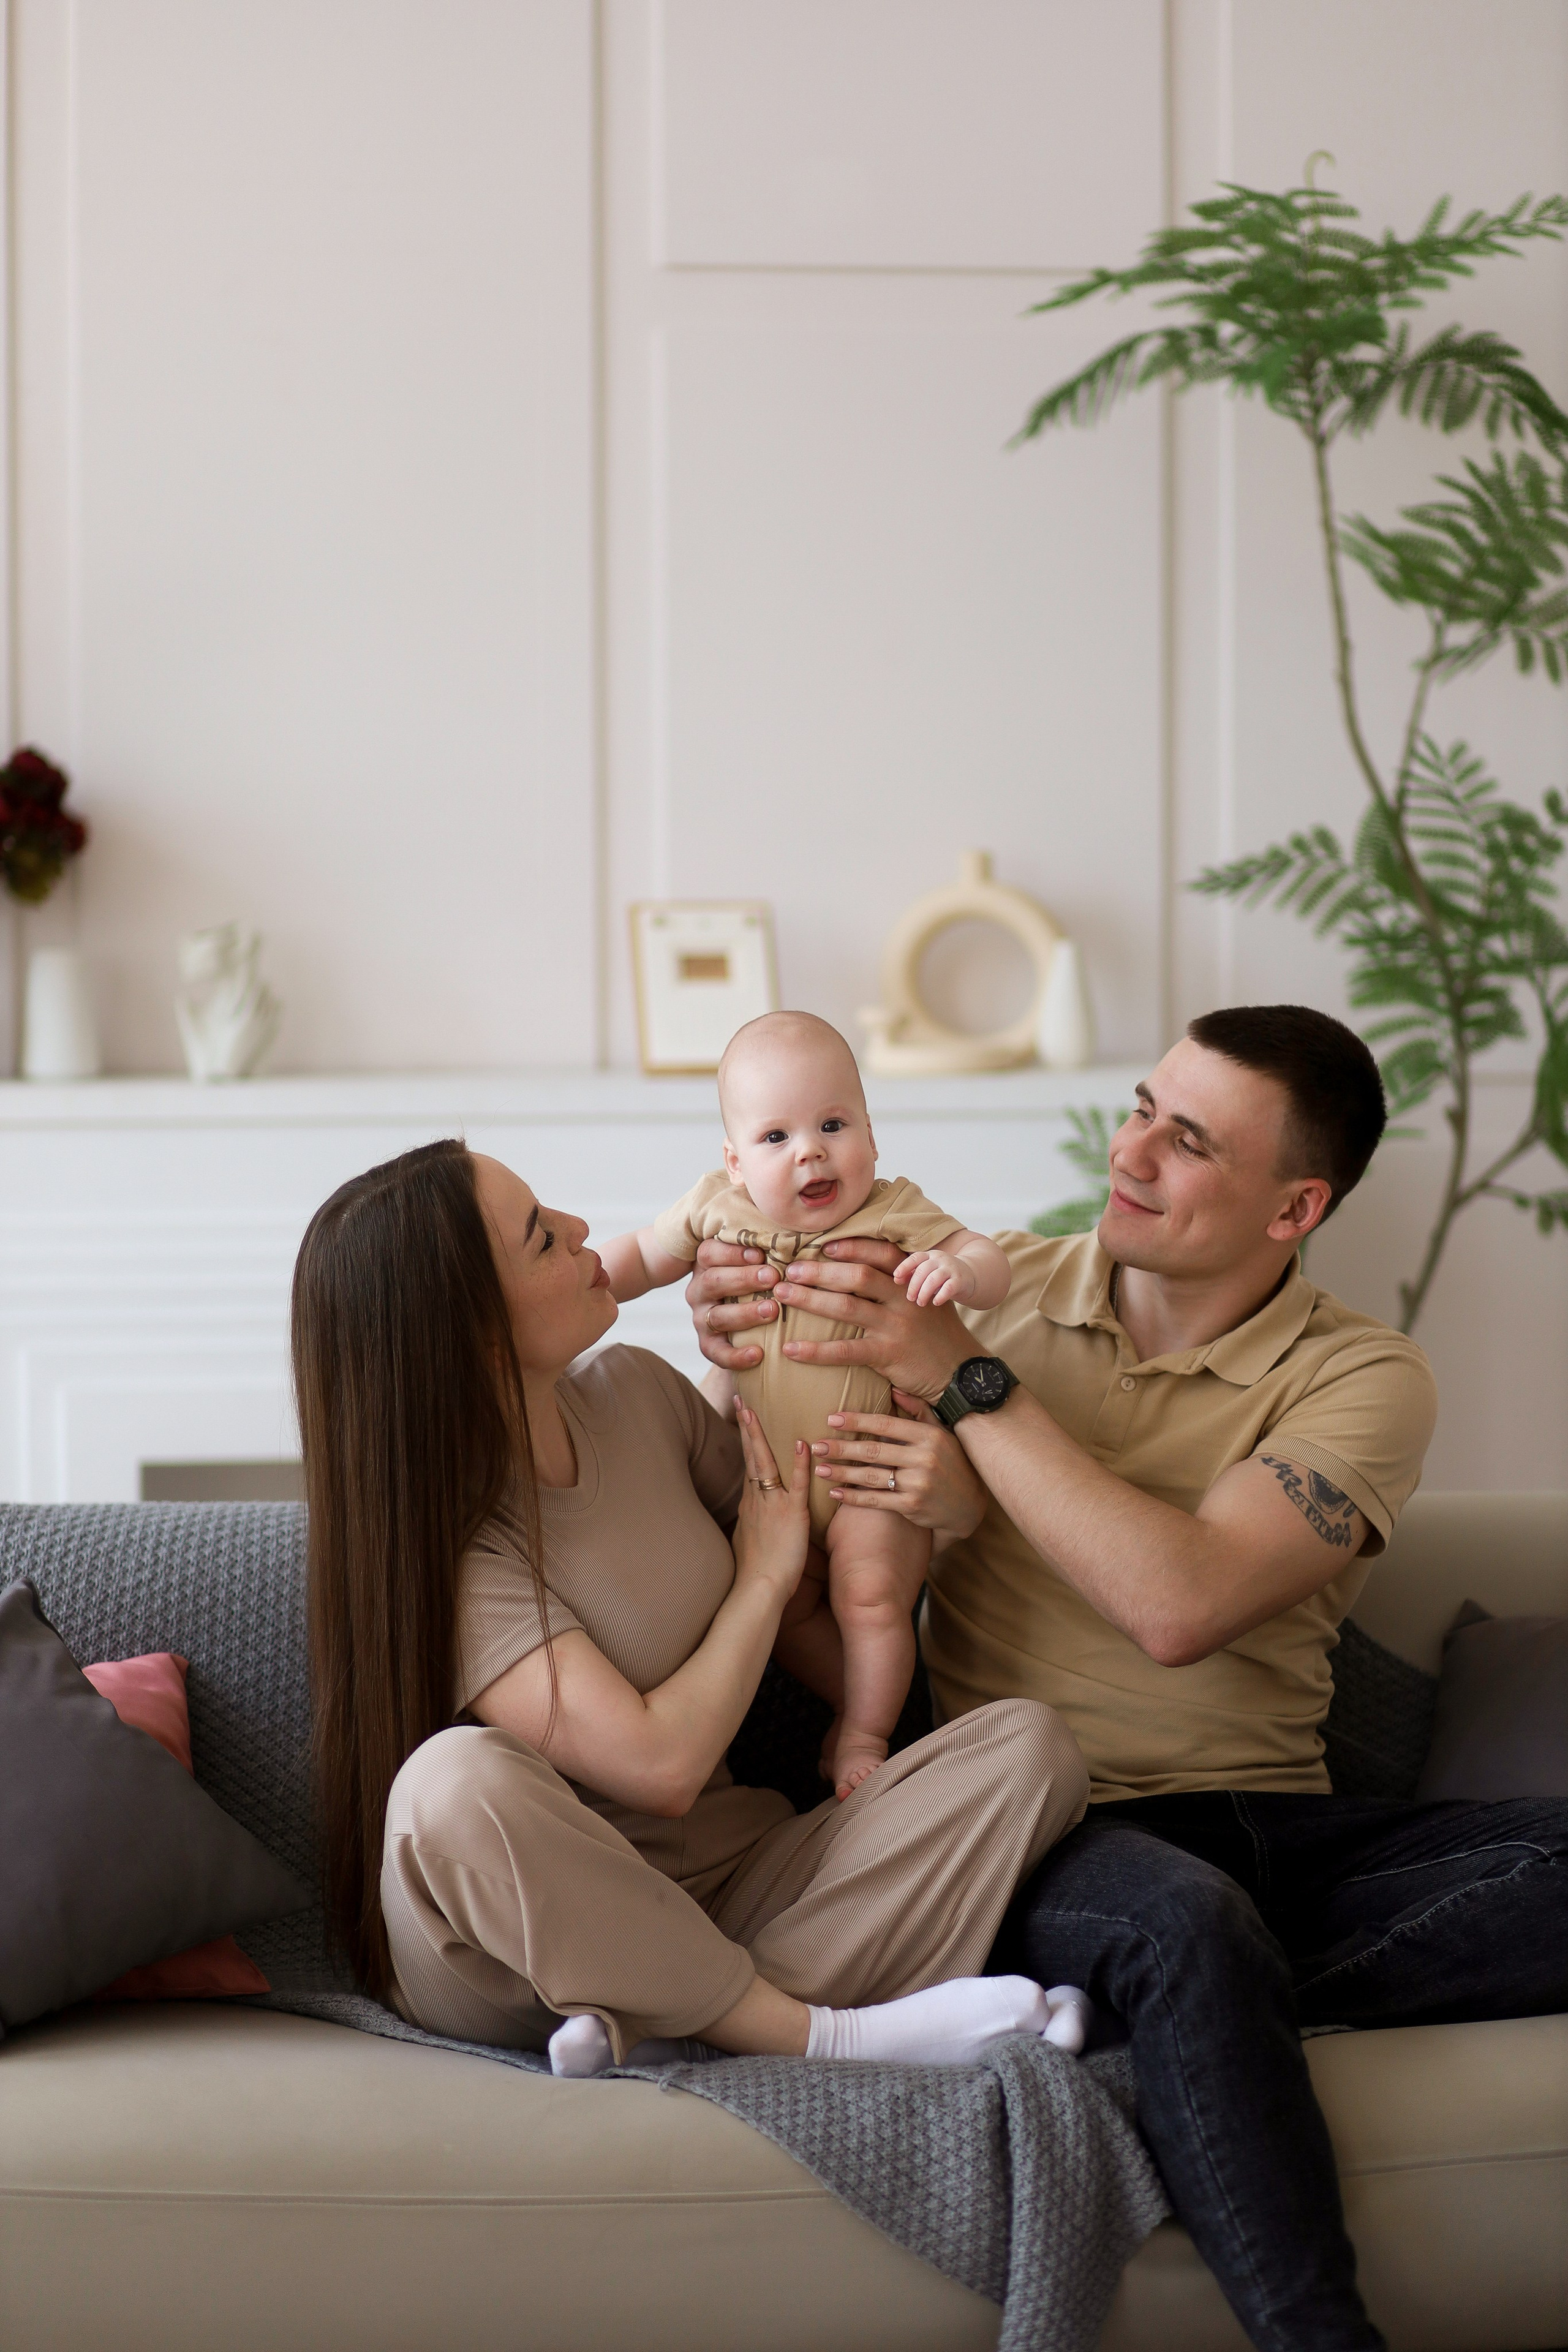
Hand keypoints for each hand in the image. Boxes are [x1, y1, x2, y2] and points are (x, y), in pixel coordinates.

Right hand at [686, 1238, 778, 1370]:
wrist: (750, 1329)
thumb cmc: (760, 1285)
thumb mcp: (759, 1264)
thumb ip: (769, 1251)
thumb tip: (802, 1235)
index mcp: (708, 1264)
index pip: (709, 1253)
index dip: (732, 1253)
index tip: (760, 1254)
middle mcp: (700, 1290)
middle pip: (713, 1281)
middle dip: (744, 1278)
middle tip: (773, 1277)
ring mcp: (701, 1318)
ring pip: (717, 1316)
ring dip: (745, 1313)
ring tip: (772, 1310)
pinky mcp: (708, 1345)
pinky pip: (717, 1352)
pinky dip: (736, 1355)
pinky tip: (758, 1354)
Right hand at [732, 1405, 810, 1607]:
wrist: (757, 1588)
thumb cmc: (755, 1572)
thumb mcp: (748, 1541)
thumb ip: (753, 1523)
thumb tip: (754, 1517)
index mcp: (749, 1504)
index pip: (748, 1463)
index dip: (745, 1439)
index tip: (742, 1416)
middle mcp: (757, 1499)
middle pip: (749, 1456)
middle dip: (745, 1426)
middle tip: (740, 1400)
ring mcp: (772, 1505)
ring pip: (764, 1463)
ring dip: (758, 1435)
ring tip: (752, 1410)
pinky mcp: (792, 1515)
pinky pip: (796, 1485)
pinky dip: (798, 1463)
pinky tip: (802, 1443)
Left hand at [771, 1238, 969, 1401]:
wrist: (962, 1373)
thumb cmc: (938, 1334)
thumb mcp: (927, 1299)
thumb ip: (902, 1283)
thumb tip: (863, 1267)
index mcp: (912, 1282)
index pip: (881, 1253)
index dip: (851, 1246)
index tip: (822, 1244)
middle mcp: (904, 1299)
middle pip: (858, 1276)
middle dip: (820, 1271)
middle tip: (789, 1270)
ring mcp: (896, 1326)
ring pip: (846, 1307)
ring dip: (810, 1299)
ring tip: (781, 1295)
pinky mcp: (888, 1355)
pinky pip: (845, 1350)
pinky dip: (815, 1350)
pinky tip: (790, 1349)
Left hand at [815, 1392, 986, 1546]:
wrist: (967, 1506)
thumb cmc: (951, 1463)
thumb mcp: (941, 1433)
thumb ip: (919, 1411)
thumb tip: (894, 1389)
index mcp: (929, 1436)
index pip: (886, 1425)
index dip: (857, 1421)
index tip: (832, 1419)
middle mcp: (924, 1458)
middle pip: (874, 1451)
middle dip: (842, 1448)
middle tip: (816, 1445)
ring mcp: (918, 1484)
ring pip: (871, 1476)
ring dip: (841, 1472)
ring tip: (818, 1468)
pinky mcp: (912, 1507)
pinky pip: (876, 1500)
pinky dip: (853, 1497)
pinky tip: (834, 1493)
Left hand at [895, 1247, 973, 1308]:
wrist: (970, 1275)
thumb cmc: (942, 1276)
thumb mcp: (928, 1272)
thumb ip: (913, 1274)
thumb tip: (896, 1279)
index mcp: (930, 1256)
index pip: (915, 1258)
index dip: (905, 1266)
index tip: (896, 1277)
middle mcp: (940, 1259)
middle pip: (923, 1270)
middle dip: (914, 1285)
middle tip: (910, 1298)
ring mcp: (951, 1269)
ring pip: (934, 1279)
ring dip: (924, 1292)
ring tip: (920, 1302)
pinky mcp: (960, 1280)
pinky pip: (949, 1288)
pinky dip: (940, 1296)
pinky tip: (935, 1303)